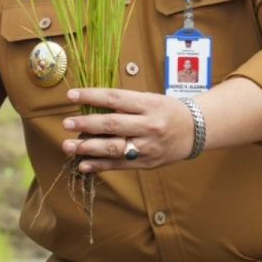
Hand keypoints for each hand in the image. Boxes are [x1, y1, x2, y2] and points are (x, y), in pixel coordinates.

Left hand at [59, 88, 194, 172]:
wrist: (196, 130)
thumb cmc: (167, 110)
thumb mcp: (149, 99)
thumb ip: (124, 104)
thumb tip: (90, 106)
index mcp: (148, 104)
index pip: (115, 98)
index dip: (91, 96)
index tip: (71, 95)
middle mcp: (148, 125)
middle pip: (112, 124)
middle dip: (86, 124)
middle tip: (65, 123)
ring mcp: (148, 146)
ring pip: (114, 147)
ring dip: (88, 148)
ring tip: (68, 146)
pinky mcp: (146, 163)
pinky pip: (119, 165)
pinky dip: (99, 165)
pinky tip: (82, 165)